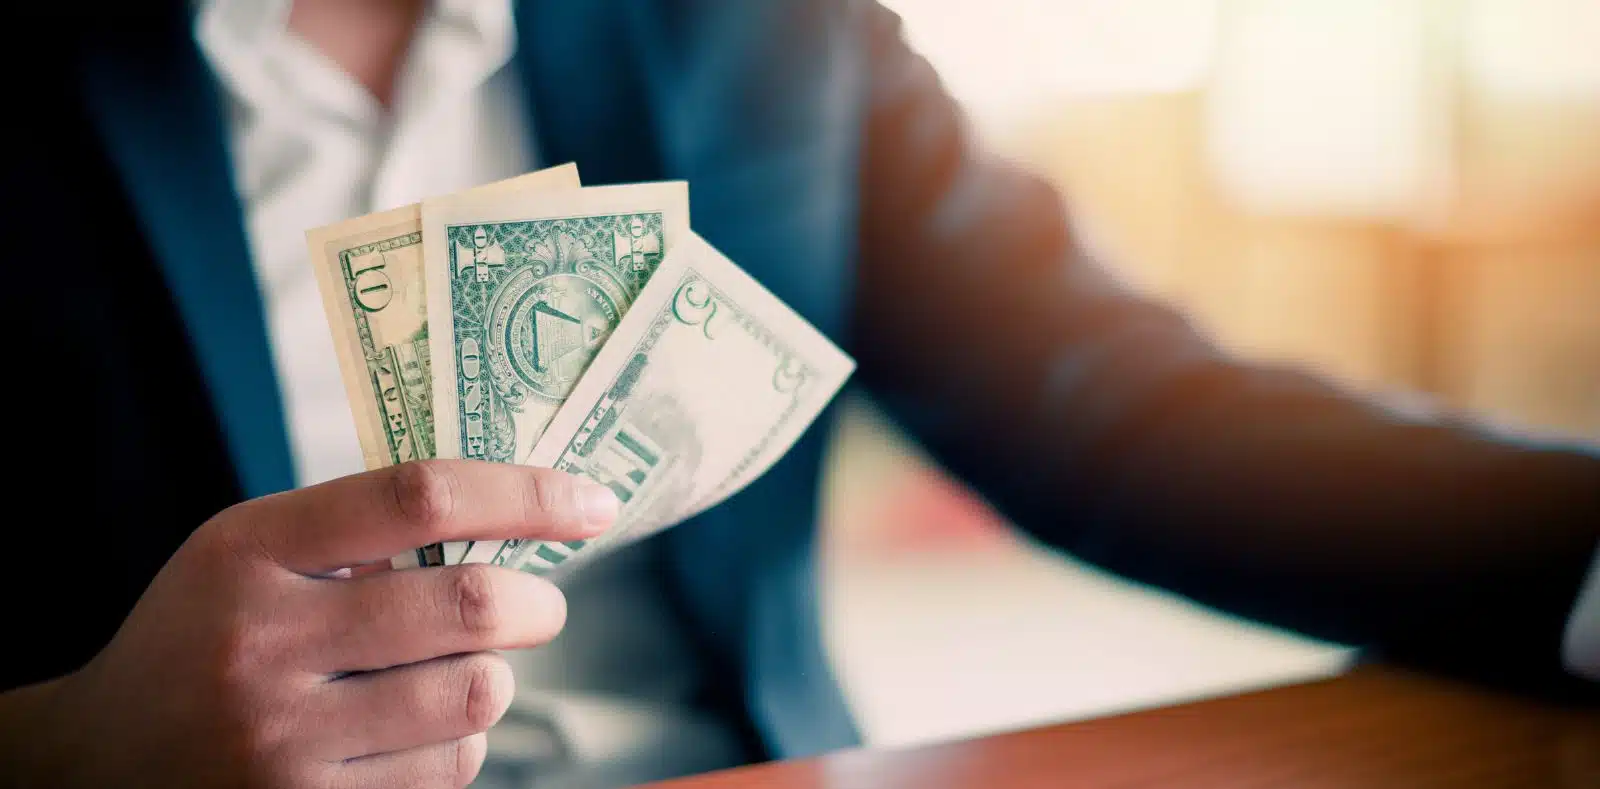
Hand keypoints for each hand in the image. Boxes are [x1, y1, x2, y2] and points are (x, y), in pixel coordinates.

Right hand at [20, 459, 616, 787]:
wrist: (97, 764)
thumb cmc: (205, 635)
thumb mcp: (250, 555)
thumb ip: (359, 530)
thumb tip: (519, 516)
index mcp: (250, 552)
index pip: (419, 496)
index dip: (527, 494)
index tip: (592, 503)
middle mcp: (263, 645)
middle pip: (471, 606)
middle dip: (538, 604)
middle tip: (541, 604)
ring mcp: (283, 742)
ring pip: (474, 698)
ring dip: (493, 680)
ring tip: (457, 673)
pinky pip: (447, 770)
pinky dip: (457, 745)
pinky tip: (412, 732)